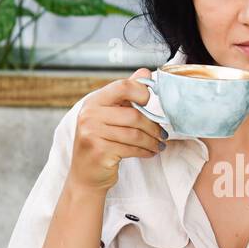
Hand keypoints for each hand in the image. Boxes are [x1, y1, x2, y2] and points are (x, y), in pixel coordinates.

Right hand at [68, 68, 166, 193]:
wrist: (86, 175)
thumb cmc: (101, 142)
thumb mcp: (110, 115)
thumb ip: (127, 94)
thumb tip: (145, 72)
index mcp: (94, 101)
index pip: (123, 86)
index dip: (142, 93)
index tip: (150, 104)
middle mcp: (89, 115)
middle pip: (133, 115)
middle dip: (153, 126)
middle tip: (162, 134)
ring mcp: (92, 133)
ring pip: (134, 134)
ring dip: (152, 141)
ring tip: (159, 145)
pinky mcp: (99, 151)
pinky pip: (131, 148)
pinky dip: (145, 151)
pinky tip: (150, 152)